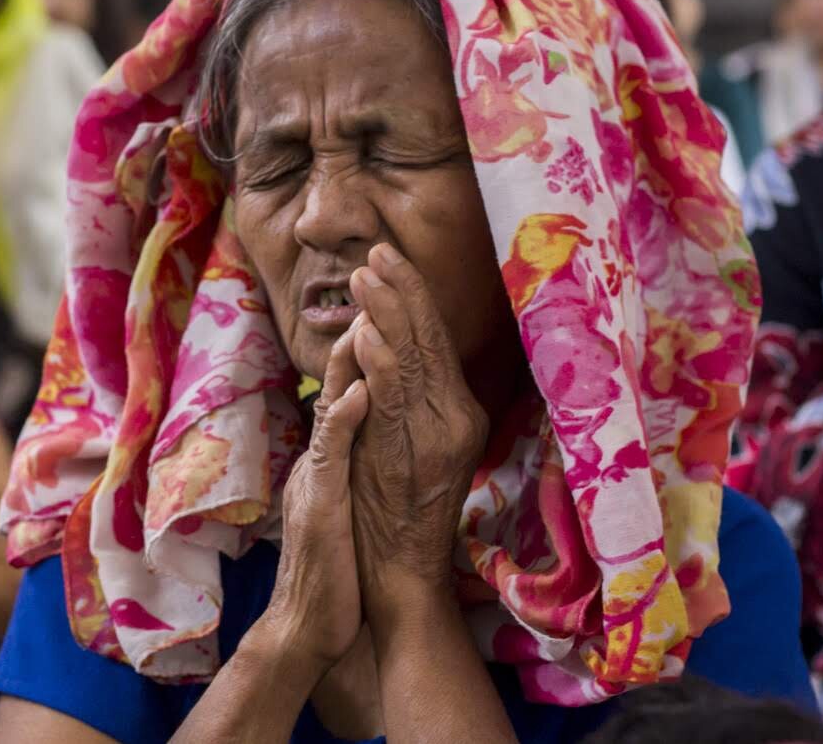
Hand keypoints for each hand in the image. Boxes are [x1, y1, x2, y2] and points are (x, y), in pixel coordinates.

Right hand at [263, 322, 369, 669]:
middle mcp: (319, 454)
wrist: (308, 624)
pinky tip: (360, 389)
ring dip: (348, 358)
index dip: (366, 339)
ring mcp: (317, 474)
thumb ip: (344, 458)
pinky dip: (344, 418)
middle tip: (373, 278)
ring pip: (331, 403)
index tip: (385, 297)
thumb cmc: (335, 568)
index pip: (349, 381)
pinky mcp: (319, 502)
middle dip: (357, 325)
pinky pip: (331, 453)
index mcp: (329, 451)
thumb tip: (359, 421)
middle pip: (338, 376)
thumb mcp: (343, 498)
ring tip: (365, 314)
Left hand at [346, 243, 489, 619]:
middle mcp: (456, 417)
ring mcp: (439, 436)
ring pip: (415, 360)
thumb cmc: (394, 505)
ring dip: (388, 314)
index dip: (411, 295)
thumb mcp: (406, 440)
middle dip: (401, 290)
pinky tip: (366, 333)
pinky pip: (396, 400)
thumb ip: (401, 395)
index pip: (435, 338)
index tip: (386, 257)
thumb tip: (382, 341)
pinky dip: (382, 362)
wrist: (402, 570)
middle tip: (375, 251)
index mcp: (457, 409)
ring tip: (365, 277)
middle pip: (431, 338)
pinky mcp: (415, 455)